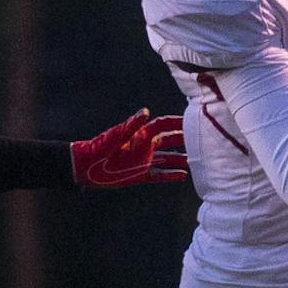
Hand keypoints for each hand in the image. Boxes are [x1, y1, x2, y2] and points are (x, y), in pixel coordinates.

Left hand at [72, 109, 186, 187]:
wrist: (86, 167)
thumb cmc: (99, 148)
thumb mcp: (116, 136)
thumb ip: (132, 125)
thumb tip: (146, 112)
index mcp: (140, 135)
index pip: (162, 125)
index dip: (176, 122)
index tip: (192, 120)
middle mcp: (145, 146)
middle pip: (169, 140)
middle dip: (184, 139)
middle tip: (201, 140)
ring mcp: (144, 160)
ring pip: (167, 158)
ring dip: (180, 158)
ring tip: (195, 160)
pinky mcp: (141, 174)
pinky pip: (160, 174)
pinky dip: (171, 175)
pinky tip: (183, 175)